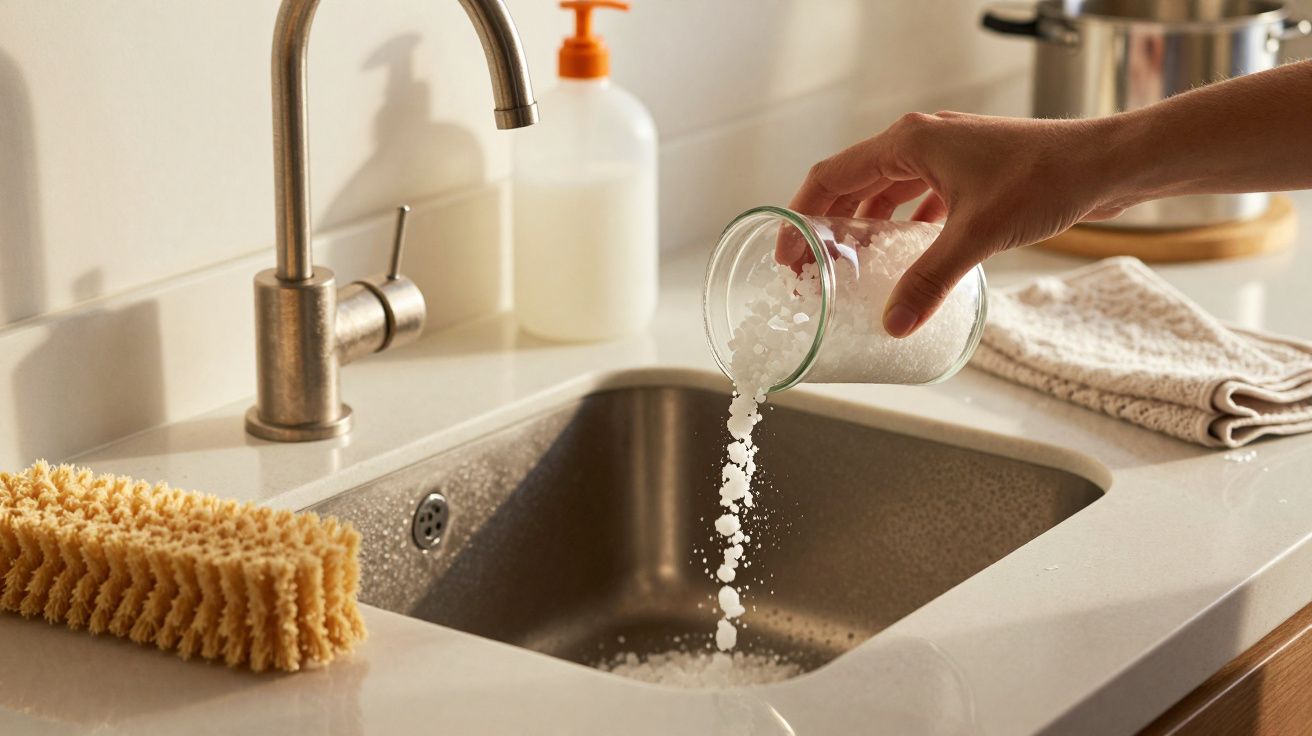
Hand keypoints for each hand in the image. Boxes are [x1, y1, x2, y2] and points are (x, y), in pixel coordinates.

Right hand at [786, 111, 1131, 336]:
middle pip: (854, 183)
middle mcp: (921, 142)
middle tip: (812, 268)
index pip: (831, 176)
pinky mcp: (970, 171)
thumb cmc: (1046, 178)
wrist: (1108, 163)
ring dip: (865, 226)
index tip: (787, 253)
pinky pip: (918, 198)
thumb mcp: (977, 236)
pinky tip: (905, 254)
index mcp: (908, 142)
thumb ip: (929, 282)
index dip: (800, 215)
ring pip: (887, 191)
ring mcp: (947, 155)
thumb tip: (894, 324)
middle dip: (828, 225)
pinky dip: (902, 225)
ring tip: (849, 265)